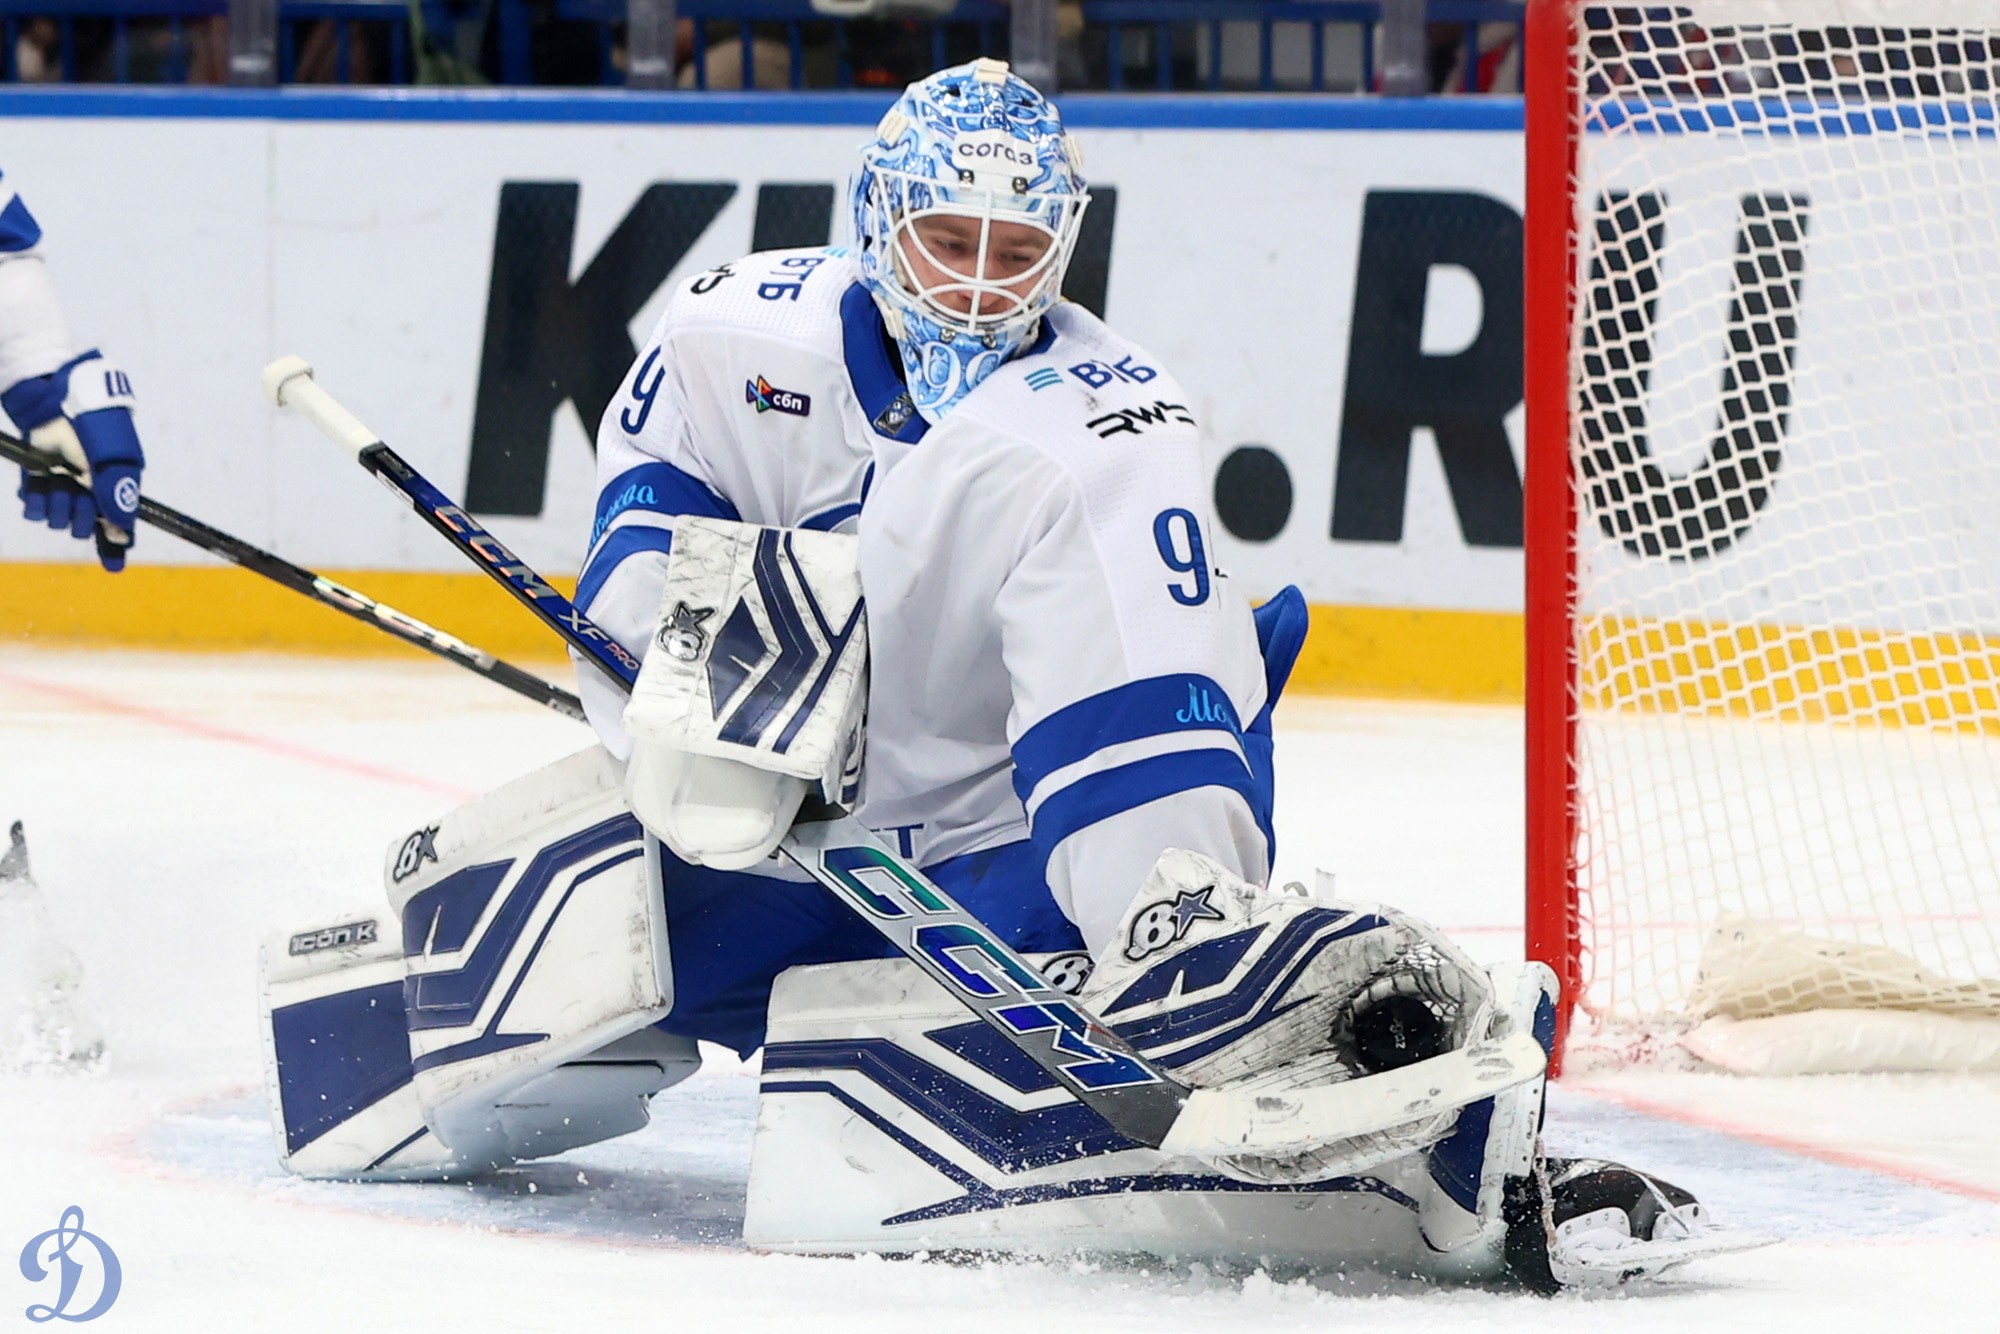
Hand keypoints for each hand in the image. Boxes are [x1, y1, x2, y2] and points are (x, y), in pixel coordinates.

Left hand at [2, 349, 143, 571]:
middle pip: (84, 528)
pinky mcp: (36, 480)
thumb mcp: (117, 460)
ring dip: (58, 506)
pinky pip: (34, 509)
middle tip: (80, 497)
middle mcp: (89, 492)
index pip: (119, 527)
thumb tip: (121, 532)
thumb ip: (119, 496)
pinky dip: (36, 503)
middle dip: (81, 517)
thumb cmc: (97, 425)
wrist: (58, 396)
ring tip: (58, 483)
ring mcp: (62, 486)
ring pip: (58, 521)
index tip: (113, 566)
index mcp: (116, 488)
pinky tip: (41, 489)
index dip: (115, 546)